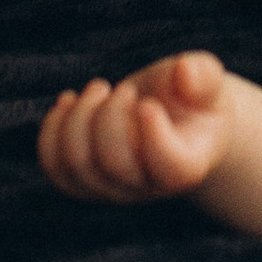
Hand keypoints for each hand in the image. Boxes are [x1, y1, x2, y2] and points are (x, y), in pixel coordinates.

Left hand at [40, 51, 236, 204]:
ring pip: (77, 164)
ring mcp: (111, 189)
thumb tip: (184, 72)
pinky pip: (54, 167)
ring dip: (79, 117)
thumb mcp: (208, 83)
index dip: (154, 136)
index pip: (169, 166)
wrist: (172, 118)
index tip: (147, 103)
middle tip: (124, 88)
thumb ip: (203, 76)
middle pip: (114, 163)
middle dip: (110, 116)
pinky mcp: (83, 181)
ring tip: (99, 89)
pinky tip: (69, 101)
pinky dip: (53, 130)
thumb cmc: (193, 99)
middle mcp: (147, 187)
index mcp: (186, 166)